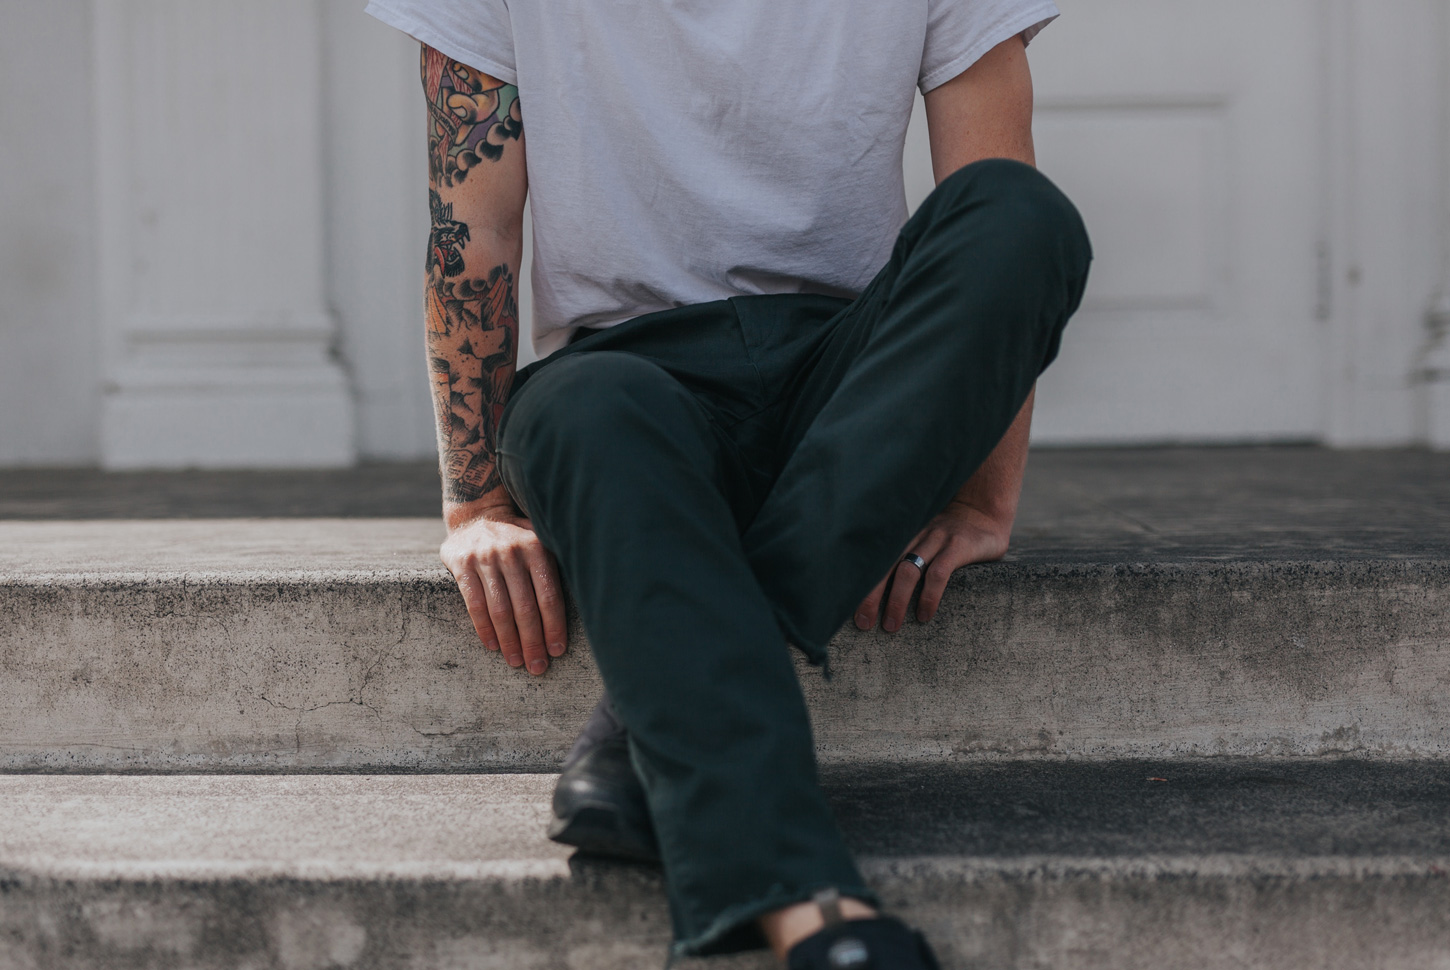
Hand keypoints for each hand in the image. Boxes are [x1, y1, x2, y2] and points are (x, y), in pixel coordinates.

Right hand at [440, 499, 566, 674]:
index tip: (557, 651)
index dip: (554, 626)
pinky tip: (493, 646)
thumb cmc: (517, 539)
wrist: (477, 514)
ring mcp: (486, 558)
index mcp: (537, 548)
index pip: (549, 596)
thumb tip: (587, 605)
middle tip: (538, 667)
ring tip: (517, 662)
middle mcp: (512, 552)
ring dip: (510, 641)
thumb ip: (554, 568)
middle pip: (526, 607)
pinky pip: (475, 604)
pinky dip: (485, 629)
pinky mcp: (462, 564)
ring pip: (501, 610)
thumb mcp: (540, 542)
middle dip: (533, 641)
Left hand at [854, 499, 1013, 632]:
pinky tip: (923, 615)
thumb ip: (901, 554)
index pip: (872, 557)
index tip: (845, 607)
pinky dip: (928, 596)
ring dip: (896, 600)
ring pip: (907, 570)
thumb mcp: (920, 538)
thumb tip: (873, 589)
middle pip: (883, 565)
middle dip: (870, 596)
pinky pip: (938, 573)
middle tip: (863, 623)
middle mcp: (913, 533)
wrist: (984, 512)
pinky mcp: (958, 545)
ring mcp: (935, 537)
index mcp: (900, 533)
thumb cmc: (947, 533)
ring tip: (891, 626)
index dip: (858, 582)